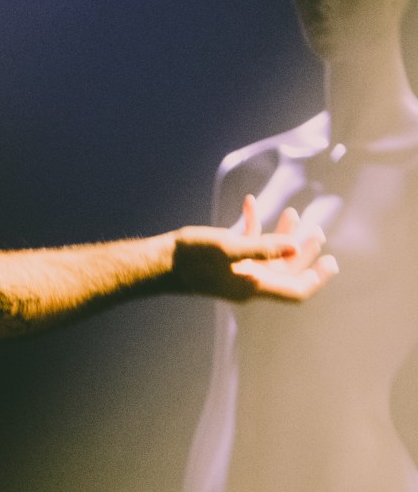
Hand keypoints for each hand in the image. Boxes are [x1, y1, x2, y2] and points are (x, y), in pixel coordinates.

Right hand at [173, 194, 337, 301]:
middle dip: (303, 251)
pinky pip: (246, 244)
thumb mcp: (229, 249)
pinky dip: (252, 225)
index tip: (331, 262)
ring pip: (269, 255)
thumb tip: (294, 247)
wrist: (159, 262)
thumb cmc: (192, 257)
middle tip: (317, 232)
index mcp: (254, 285)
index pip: (296, 290)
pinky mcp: (224, 259)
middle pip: (286, 270)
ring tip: (293, 213)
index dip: (316, 278)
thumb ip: (264, 248)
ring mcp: (237, 271)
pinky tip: (249, 202)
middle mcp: (249, 282)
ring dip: (281, 235)